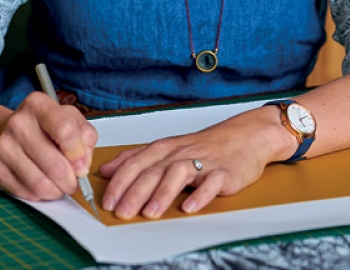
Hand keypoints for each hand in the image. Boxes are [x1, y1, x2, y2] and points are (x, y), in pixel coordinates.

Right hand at [0, 91, 97, 201]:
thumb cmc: (39, 127)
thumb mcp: (67, 119)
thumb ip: (84, 136)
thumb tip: (82, 165)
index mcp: (38, 104)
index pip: (65, 130)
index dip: (78, 154)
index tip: (81, 166)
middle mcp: (18, 122)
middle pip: (55, 165)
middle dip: (70, 181)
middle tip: (72, 182)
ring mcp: (4, 146)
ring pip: (41, 184)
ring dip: (56, 191)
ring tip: (58, 186)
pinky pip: (26, 193)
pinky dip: (39, 195)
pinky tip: (40, 185)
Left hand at [99, 108, 288, 218]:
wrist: (243, 136)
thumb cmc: (202, 147)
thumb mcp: (165, 149)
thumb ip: (135, 159)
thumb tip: (106, 171)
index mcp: (162, 149)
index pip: (135, 163)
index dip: (119, 182)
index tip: (107, 202)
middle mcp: (179, 153)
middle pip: (152, 171)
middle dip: (134, 193)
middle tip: (121, 213)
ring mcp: (202, 162)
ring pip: (178, 174)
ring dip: (163, 193)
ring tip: (150, 213)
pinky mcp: (223, 172)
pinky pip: (211, 183)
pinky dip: (200, 195)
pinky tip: (189, 208)